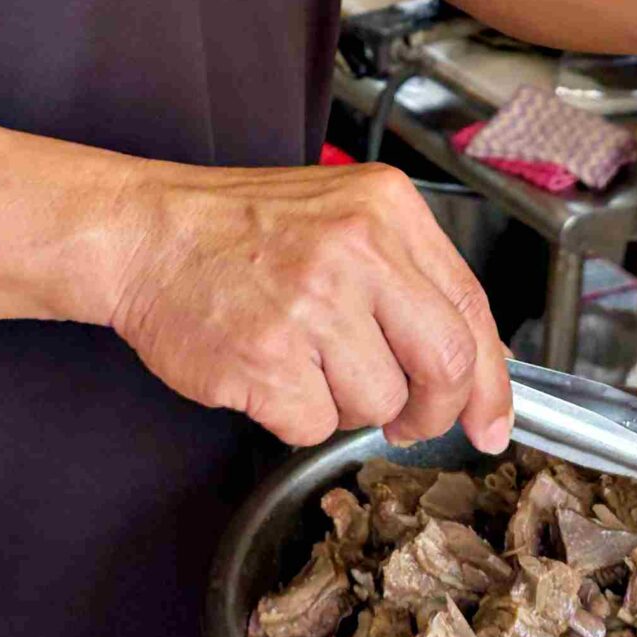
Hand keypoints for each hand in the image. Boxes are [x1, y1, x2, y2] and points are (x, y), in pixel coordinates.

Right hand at [109, 161, 513, 453]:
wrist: (144, 234)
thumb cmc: (239, 231)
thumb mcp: (342, 218)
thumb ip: (409, 278)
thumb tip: (474, 366)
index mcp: (386, 210)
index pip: (472, 308)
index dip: (492, 382)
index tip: (491, 422)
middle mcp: (358, 250)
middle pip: (446, 365)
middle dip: (432, 411)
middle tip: (406, 420)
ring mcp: (312, 305)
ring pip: (379, 404)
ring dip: (344, 404)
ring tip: (300, 359)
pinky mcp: (267, 358)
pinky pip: (314, 426)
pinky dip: (292, 416)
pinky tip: (265, 371)